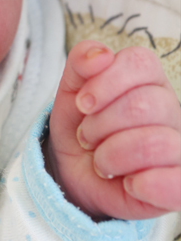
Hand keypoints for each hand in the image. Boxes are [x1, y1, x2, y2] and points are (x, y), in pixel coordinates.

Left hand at [48, 41, 180, 219]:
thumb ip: (81, 63)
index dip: (106, 82)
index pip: (141, 63)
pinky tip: (127, 183)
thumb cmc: (80, 127)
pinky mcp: (179, 186)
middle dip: (100, 124)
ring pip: (156, 143)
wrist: (74, 173)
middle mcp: (171, 111)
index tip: (83, 104)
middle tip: (87, 137)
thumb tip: (100, 55)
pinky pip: (176, 183)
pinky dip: (142, 184)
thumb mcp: (70, 91)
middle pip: (145, 105)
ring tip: (101, 161)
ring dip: (112, 155)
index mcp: (148, 81)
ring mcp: (178, 148)